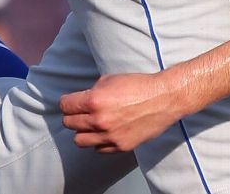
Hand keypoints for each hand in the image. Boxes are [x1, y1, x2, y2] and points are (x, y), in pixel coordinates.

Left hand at [59, 72, 187, 152]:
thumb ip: (92, 91)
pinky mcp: (120, 146)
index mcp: (94, 101)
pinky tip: (105, 132)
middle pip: (69, 123)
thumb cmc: (139, 85)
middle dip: (73, 116)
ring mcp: (109, 136)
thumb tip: (81, 100)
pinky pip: (98, 149)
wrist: (164, 98)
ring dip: (82, 131)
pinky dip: (98, 141)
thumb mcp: (110, 79)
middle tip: (81, 112)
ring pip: (79, 140)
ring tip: (91, 124)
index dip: (67, 102)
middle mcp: (99, 120)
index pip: (65, 106)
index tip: (70, 102)